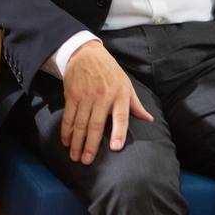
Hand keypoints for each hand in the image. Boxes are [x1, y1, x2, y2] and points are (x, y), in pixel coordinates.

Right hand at [60, 41, 153, 164]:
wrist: (86, 53)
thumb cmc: (110, 71)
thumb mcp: (126, 84)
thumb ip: (136, 105)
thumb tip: (149, 119)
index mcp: (120, 95)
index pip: (121, 117)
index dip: (118, 132)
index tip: (115, 147)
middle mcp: (103, 96)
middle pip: (95, 124)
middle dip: (90, 145)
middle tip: (86, 161)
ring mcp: (86, 95)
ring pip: (80, 123)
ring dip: (76, 141)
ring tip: (74, 156)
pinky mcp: (72, 94)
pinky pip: (69, 115)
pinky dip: (66, 130)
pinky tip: (66, 141)